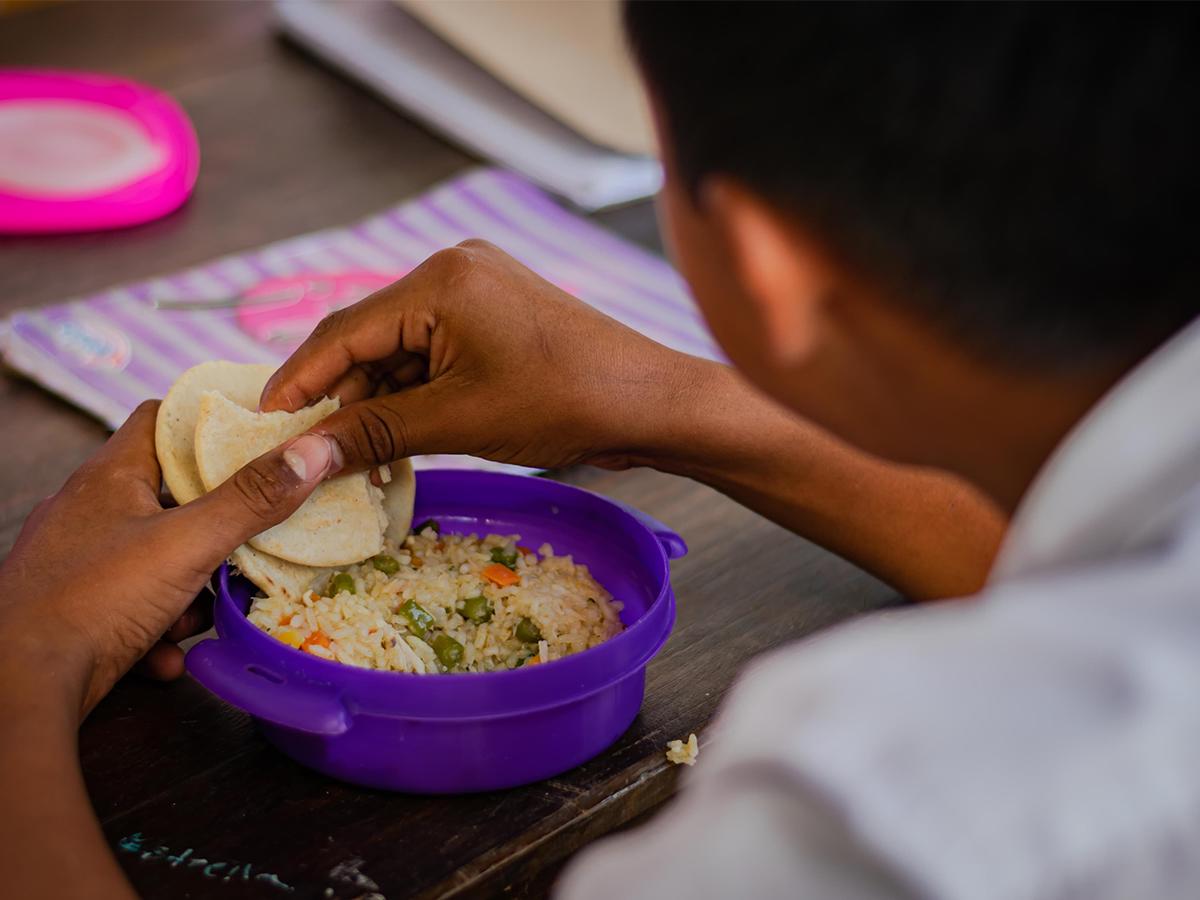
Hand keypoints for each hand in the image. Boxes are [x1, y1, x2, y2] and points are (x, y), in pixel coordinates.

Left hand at [0, 401, 332, 718]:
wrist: (18, 688)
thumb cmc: (95, 600)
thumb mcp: (189, 544)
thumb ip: (253, 500)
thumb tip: (314, 451)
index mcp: (109, 478)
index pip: (161, 420)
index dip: (211, 426)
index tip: (259, 445)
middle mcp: (88, 512)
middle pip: (169, 497)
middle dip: (215, 528)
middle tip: (251, 542)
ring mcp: (76, 563)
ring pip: (154, 560)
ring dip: (188, 592)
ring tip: (201, 616)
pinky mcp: (71, 614)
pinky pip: (129, 609)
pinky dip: (156, 630)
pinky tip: (167, 655)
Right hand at [260, 240, 712, 472]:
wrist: (650, 402)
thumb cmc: (562, 402)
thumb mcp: (456, 420)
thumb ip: (371, 433)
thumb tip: (298, 459)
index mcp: (439, 280)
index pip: (340, 332)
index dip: (296, 383)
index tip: (261, 427)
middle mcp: (453, 271)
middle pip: (368, 341)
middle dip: (344, 401)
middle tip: (316, 459)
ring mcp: (478, 291)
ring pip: (400, 352)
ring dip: (380, 404)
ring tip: (361, 462)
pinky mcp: (496, 316)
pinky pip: (434, 354)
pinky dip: (415, 396)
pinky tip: (400, 439)